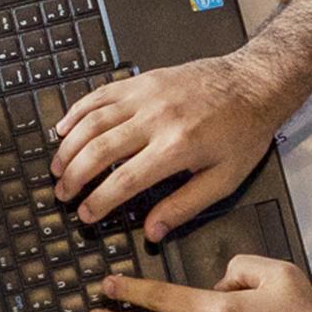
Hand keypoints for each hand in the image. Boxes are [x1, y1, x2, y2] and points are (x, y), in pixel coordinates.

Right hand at [53, 51, 305, 240]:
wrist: (254, 83)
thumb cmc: (244, 130)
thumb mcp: (224, 179)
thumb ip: (185, 206)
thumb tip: (154, 231)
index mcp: (177, 147)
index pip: (125, 180)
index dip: (100, 200)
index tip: (86, 214)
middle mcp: (157, 118)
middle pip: (99, 150)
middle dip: (75, 176)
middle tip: (64, 193)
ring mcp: (146, 95)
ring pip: (92, 121)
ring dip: (69, 146)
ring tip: (57, 167)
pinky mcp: (143, 80)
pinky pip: (100, 94)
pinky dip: (77, 112)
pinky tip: (64, 128)